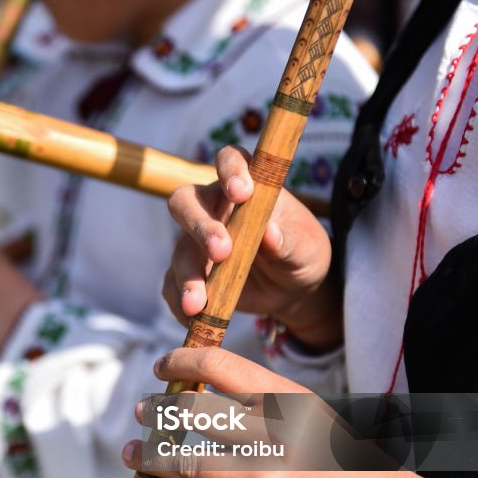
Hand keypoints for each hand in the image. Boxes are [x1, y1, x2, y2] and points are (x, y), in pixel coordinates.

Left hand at [122, 345, 444, 477]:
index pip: (220, 366)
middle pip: (191, 412)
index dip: (181, 361)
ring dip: (155, 458)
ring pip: (185, 462)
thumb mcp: (313, 422)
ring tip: (137, 453)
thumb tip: (192, 397)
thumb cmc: (348, 471)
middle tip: (140, 411)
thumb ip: (261, 409)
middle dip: (157, 411)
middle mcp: (276, 435)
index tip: (161, 366)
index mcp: (291, 401)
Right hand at [165, 146, 341, 350]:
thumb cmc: (301, 252)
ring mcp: (195, 241)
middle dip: (200, 226)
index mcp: (245, 187)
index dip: (231, 170)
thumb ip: (288, 240)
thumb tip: (269, 234)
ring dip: (188, 275)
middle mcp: (213, 208)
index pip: (230, 161)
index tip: (242, 192)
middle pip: (186, 202)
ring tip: (198, 303)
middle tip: (222, 252)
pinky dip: (179, 300)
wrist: (292, 287)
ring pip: (179, 249)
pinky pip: (171, 283)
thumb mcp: (306, 248)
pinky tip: (193, 317)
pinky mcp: (189, 272)